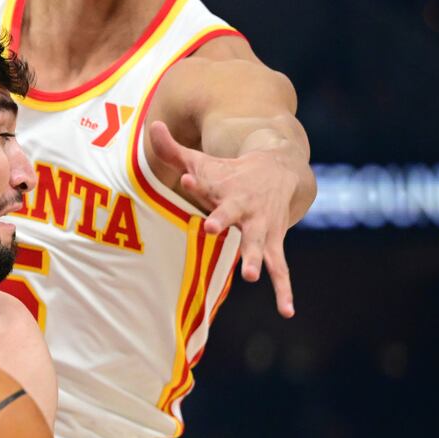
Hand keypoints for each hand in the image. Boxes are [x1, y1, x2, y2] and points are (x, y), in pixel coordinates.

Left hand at [148, 120, 298, 316]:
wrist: (279, 170)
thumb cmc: (230, 171)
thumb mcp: (202, 160)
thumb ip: (173, 150)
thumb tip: (151, 125)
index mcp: (224, 189)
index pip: (207, 183)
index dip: (196, 181)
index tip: (188, 178)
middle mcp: (244, 209)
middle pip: (231, 216)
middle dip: (222, 221)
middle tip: (211, 228)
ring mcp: (261, 228)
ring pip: (258, 246)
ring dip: (252, 259)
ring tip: (248, 276)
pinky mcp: (273, 243)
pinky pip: (280, 269)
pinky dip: (284, 290)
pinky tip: (287, 312)